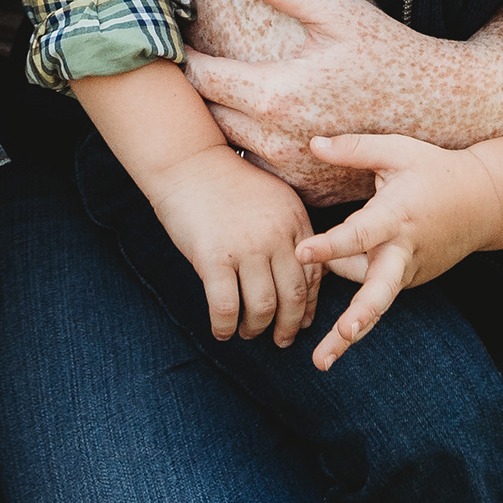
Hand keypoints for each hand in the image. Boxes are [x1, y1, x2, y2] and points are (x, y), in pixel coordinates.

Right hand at [140, 142, 316, 344]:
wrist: (188, 163)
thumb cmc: (228, 183)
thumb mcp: (273, 199)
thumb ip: (288, 232)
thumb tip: (297, 276)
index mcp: (295, 221)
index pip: (314, 275)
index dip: (309, 305)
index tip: (303, 321)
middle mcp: (276, 236)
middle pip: (293, 296)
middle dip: (289, 326)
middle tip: (282, 340)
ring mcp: (246, 248)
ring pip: (262, 307)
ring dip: (256, 328)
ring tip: (249, 332)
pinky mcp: (213, 258)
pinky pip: (226, 306)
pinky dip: (225, 326)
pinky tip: (221, 331)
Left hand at [182, 0, 502, 190]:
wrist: (444, 108)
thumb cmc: (389, 51)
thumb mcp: (335, 8)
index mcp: (276, 95)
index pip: (202, 78)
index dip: (185, 55)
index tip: (179, 37)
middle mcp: (277, 142)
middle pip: (210, 115)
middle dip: (200, 89)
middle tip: (194, 62)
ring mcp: (294, 172)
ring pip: (233, 146)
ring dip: (226, 121)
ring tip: (226, 91)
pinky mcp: (310, 190)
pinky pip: (264, 171)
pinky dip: (257, 149)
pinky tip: (265, 123)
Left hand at [295, 133, 502, 369]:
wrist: (484, 203)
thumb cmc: (435, 171)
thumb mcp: (398, 151)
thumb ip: (354, 149)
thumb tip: (311, 143)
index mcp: (397, 216)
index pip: (360, 235)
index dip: (330, 245)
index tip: (302, 252)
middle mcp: (403, 251)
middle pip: (379, 293)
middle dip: (358, 319)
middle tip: (337, 343)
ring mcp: (409, 271)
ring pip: (371, 295)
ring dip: (350, 321)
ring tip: (322, 352)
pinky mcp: (411, 281)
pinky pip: (376, 288)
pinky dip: (359, 294)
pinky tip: (337, 310)